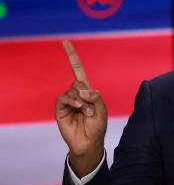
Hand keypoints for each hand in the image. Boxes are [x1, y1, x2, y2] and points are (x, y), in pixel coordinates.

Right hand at [55, 40, 106, 175]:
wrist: (89, 143)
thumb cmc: (97, 127)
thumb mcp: (102, 110)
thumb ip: (95, 97)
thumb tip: (82, 89)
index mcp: (86, 91)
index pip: (77, 70)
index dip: (72, 56)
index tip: (65, 41)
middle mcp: (75, 94)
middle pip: (78, 82)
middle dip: (86, 94)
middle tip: (91, 109)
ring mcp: (67, 101)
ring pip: (71, 91)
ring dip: (81, 101)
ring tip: (86, 113)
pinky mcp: (60, 109)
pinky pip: (63, 98)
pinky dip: (72, 101)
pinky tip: (78, 108)